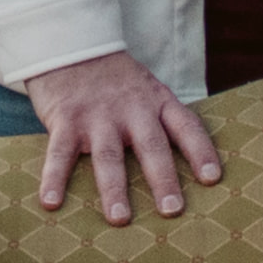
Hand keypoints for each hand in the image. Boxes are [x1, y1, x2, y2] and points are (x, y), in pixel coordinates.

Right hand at [21, 51, 220, 225]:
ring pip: (108, 156)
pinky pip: (59, 153)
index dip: (200, 151)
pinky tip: (50, 202)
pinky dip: (53, 179)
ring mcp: (98, 115)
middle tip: (172, 210)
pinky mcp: (66, 118)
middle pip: (151, 146)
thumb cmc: (115, 80)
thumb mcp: (147, 90)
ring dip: (114, 188)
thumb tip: (179, 171)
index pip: (185, 126)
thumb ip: (160, 121)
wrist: (72, 44)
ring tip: (120, 218)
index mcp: (157, 102)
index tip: (212, 178)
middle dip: (163, 179)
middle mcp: (132, 109)